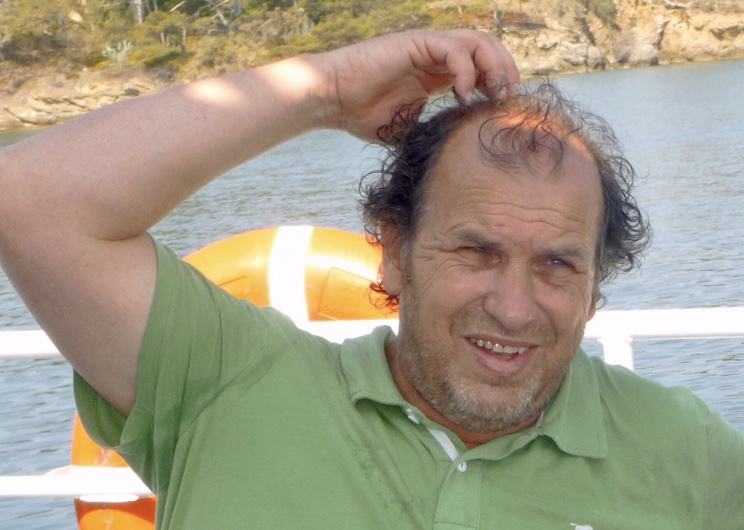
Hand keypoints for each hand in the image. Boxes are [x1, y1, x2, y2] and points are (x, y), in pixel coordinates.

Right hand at [315, 29, 518, 141]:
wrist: (332, 100)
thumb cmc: (361, 116)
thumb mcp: (408, 129)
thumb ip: (433, 131)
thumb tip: (458, 154)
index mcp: (439, 74)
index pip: (484, 69)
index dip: (499, 86)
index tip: (504, 113)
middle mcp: (437, 56)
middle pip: (490, 49)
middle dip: (507, 72)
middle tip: (508, 103)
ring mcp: (428, 47)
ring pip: (479, 41)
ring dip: (495, 67)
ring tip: (494, 95)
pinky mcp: (417, 43)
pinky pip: (455, 48)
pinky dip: (467, 70)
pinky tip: (462, 95)